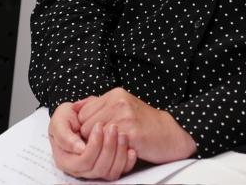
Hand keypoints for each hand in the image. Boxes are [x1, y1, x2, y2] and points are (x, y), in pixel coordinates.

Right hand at [49, 115, 136, 180]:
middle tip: (113, 127)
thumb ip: (64, 135)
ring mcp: (94, 169)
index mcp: (66, 160)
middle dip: (108, 148)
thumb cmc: (65, 118)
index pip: (84, 161)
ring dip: (119, 153)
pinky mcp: (107, 167)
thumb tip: (80, 149)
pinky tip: (131, 150)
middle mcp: (80, 169)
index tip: (99, 125)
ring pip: (110, 173)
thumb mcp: (59, 121)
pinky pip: (119, 172)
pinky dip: (127, 162)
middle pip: (98, 169)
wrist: (74, 116)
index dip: (94, 145)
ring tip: (122, 134)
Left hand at [76, 88, 196, 163]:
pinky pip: (108, 145)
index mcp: (115, 94)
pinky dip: (111, 151)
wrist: (170, 134)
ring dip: (100, 146)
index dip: (85, 127)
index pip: (83, 112)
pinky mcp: (131, 132)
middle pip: (85, 125)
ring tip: (111, 147)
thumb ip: (100, 105)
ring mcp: (125, 116)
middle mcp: (118, 102)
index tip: (93, 136)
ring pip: (94, 136)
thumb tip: (75, 106)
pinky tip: (121, 150)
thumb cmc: (144, 123)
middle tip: (102, 144)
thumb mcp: (122, 106)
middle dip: (90, 138)